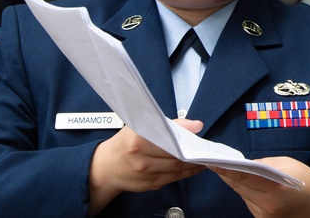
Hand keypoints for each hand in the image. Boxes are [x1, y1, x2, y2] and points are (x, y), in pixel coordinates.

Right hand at [88, 119, 204, 215]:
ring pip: (177, 170)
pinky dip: (186, 173)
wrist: (106, 167)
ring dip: (193, 164)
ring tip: (202, 157)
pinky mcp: (150, 185)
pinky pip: (173, 179)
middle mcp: (142, 160)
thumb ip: (168, 124)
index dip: (186, 138)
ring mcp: (146, 175)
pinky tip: (192, 166)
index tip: (198, 134)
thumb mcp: (141, 126)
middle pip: (176, 157)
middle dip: (192, 153)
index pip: (170, 139)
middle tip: (204, 147)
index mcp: (139, 141)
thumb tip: (195, 125)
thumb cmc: (124, 144)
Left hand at [211, 156, 309, 217]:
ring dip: (237, 183)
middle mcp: (266, 206)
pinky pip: (249, 203)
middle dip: (227, 174)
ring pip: (243, 195)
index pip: (242, 178)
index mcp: (274, 190)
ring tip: (232, 169)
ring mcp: (264, 216)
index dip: (225, 169)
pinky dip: (247, 192)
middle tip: (216, 161)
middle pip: (239, 187)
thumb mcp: (289, 165)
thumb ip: (265, 163)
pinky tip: (248, 183)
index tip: (212, 161)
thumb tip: (245, 164)